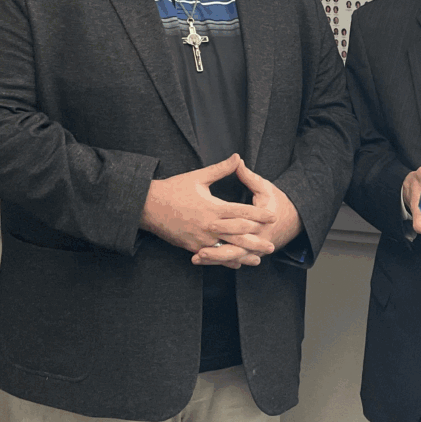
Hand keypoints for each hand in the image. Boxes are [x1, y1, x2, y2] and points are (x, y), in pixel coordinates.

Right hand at [141, 154, 276, 264]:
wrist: (148, 206)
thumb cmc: (173, 189)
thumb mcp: (198, 177)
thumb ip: (220, 169)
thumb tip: (238, 157)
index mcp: (213, 207)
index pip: (241, 212)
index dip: (259, 215)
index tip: (273, 217)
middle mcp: (209, 225)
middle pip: (238, 234)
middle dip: (256, 240)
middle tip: (271, 246)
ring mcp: (200, 238)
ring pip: (227, 249)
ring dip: (243, 255)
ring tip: (258, 259)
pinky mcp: (192, 247)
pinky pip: (212, 255)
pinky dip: (225, 260)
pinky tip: (235, 264)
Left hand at [192, 161, 302, 267]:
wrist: (291, 220)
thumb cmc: (275, 201)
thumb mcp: (264, 188)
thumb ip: (249, 177)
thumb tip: (237, 160)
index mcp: (261, 221)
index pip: (242, 225)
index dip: (225, 225)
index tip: (209, 224)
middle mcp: (258, 238)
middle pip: (236, 247)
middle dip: (217, 250)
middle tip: (198, 249)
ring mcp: (254, 248)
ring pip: (232, 257)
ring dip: (214, 258)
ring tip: (196, 258)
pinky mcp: (249, 253)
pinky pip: (232, 260)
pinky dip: (217, 261)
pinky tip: (201, 260)